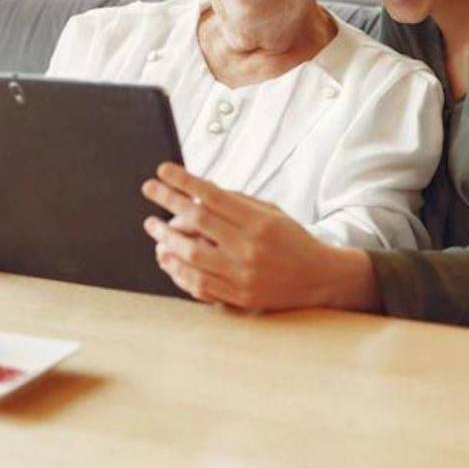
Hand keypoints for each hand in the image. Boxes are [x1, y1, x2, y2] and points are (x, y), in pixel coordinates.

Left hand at [141, 163, 378, 311]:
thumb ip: (237, 201)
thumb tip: (199, 189)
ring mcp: (242, 275)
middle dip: (168, 202)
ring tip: (153, 227)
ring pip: (191, 256)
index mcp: (259, 222)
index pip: (212, 196)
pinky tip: (167, 258)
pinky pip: (198, 284)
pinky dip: (178, 270)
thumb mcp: (271, 212)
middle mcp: (249, 248)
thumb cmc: (292, 239)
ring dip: (166, 239)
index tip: (163, 170)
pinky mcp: (238, 296)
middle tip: (149, 190)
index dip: (184, 181)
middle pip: (197, 222)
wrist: (319, 278)